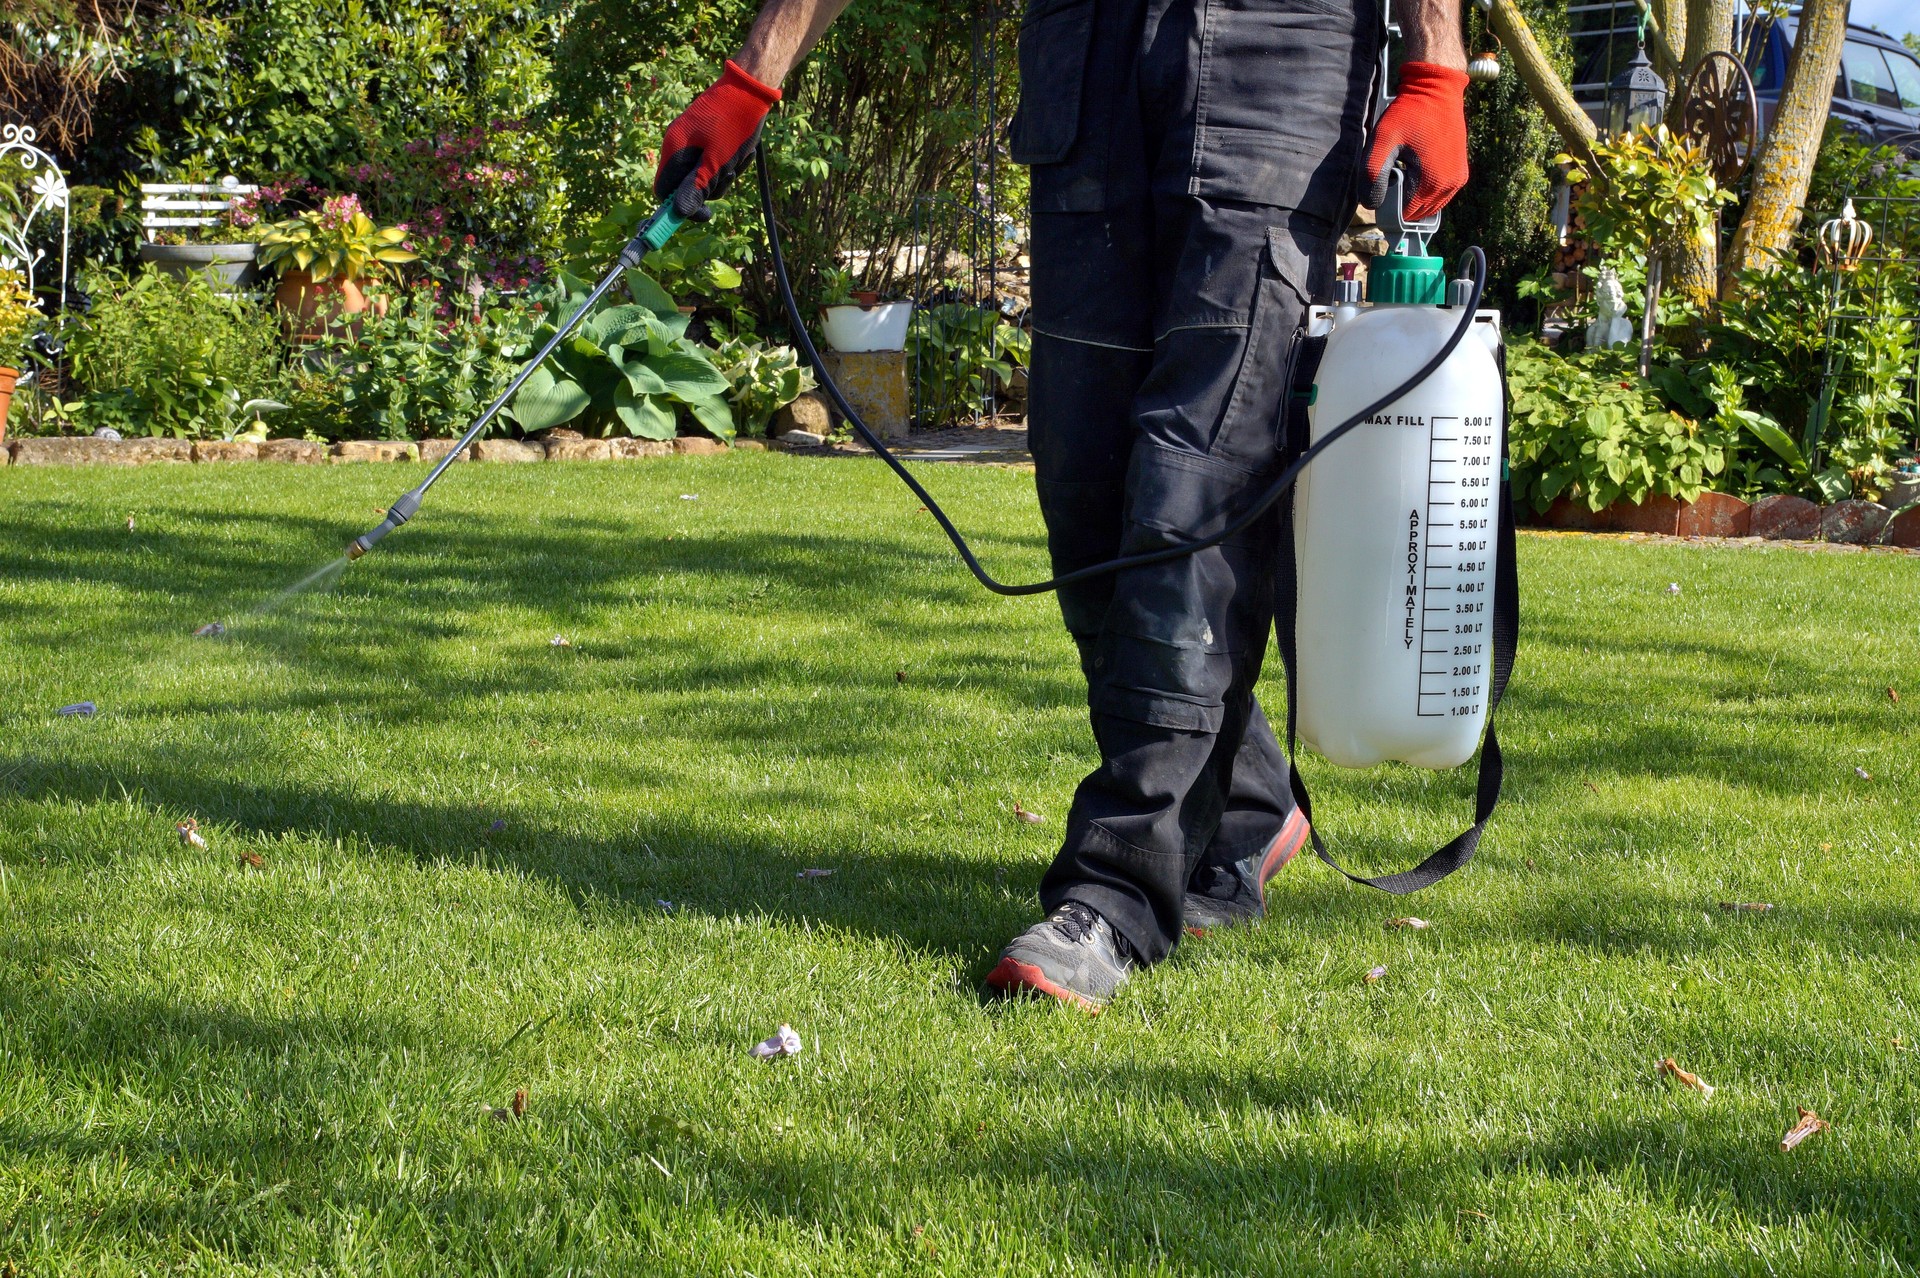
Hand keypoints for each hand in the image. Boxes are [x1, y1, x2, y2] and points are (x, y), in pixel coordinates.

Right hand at [654, 60, 782, 220]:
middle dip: (711, 187)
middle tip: (730, 173)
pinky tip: (745, 152)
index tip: (706, 214)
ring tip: (741, 159)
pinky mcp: (705, 137)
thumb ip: (697, 186)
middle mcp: (677, 144)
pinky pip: (712, 161)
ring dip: (723, 175)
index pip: (664, 190)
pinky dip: (728, 163)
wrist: (752, 86)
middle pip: (685, 184)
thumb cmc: (735, 122)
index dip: (681, 207)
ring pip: (702, 174)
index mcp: (674, 148)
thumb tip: (678, 211)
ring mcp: (691, 140)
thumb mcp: (718, 160)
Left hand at [1363, 62, 1468, 222]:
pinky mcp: (1460, 172)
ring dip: (1413, 195)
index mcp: (1431, 183)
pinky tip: (1415, 168)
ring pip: (1428, 205)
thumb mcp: (1382, 142)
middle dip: (1401, 201)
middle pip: (1417, 213)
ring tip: (1404, 168)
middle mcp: (1449, 186)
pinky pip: (1439, 194)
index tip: (1382, 181)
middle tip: (1391, 172)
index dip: (1387, 205)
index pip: (1403, 215)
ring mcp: (1457, 180)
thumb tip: (1371, 205)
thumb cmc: (1408, 113)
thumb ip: (1372, 176)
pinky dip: (1425, 189)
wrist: (1436, 89)